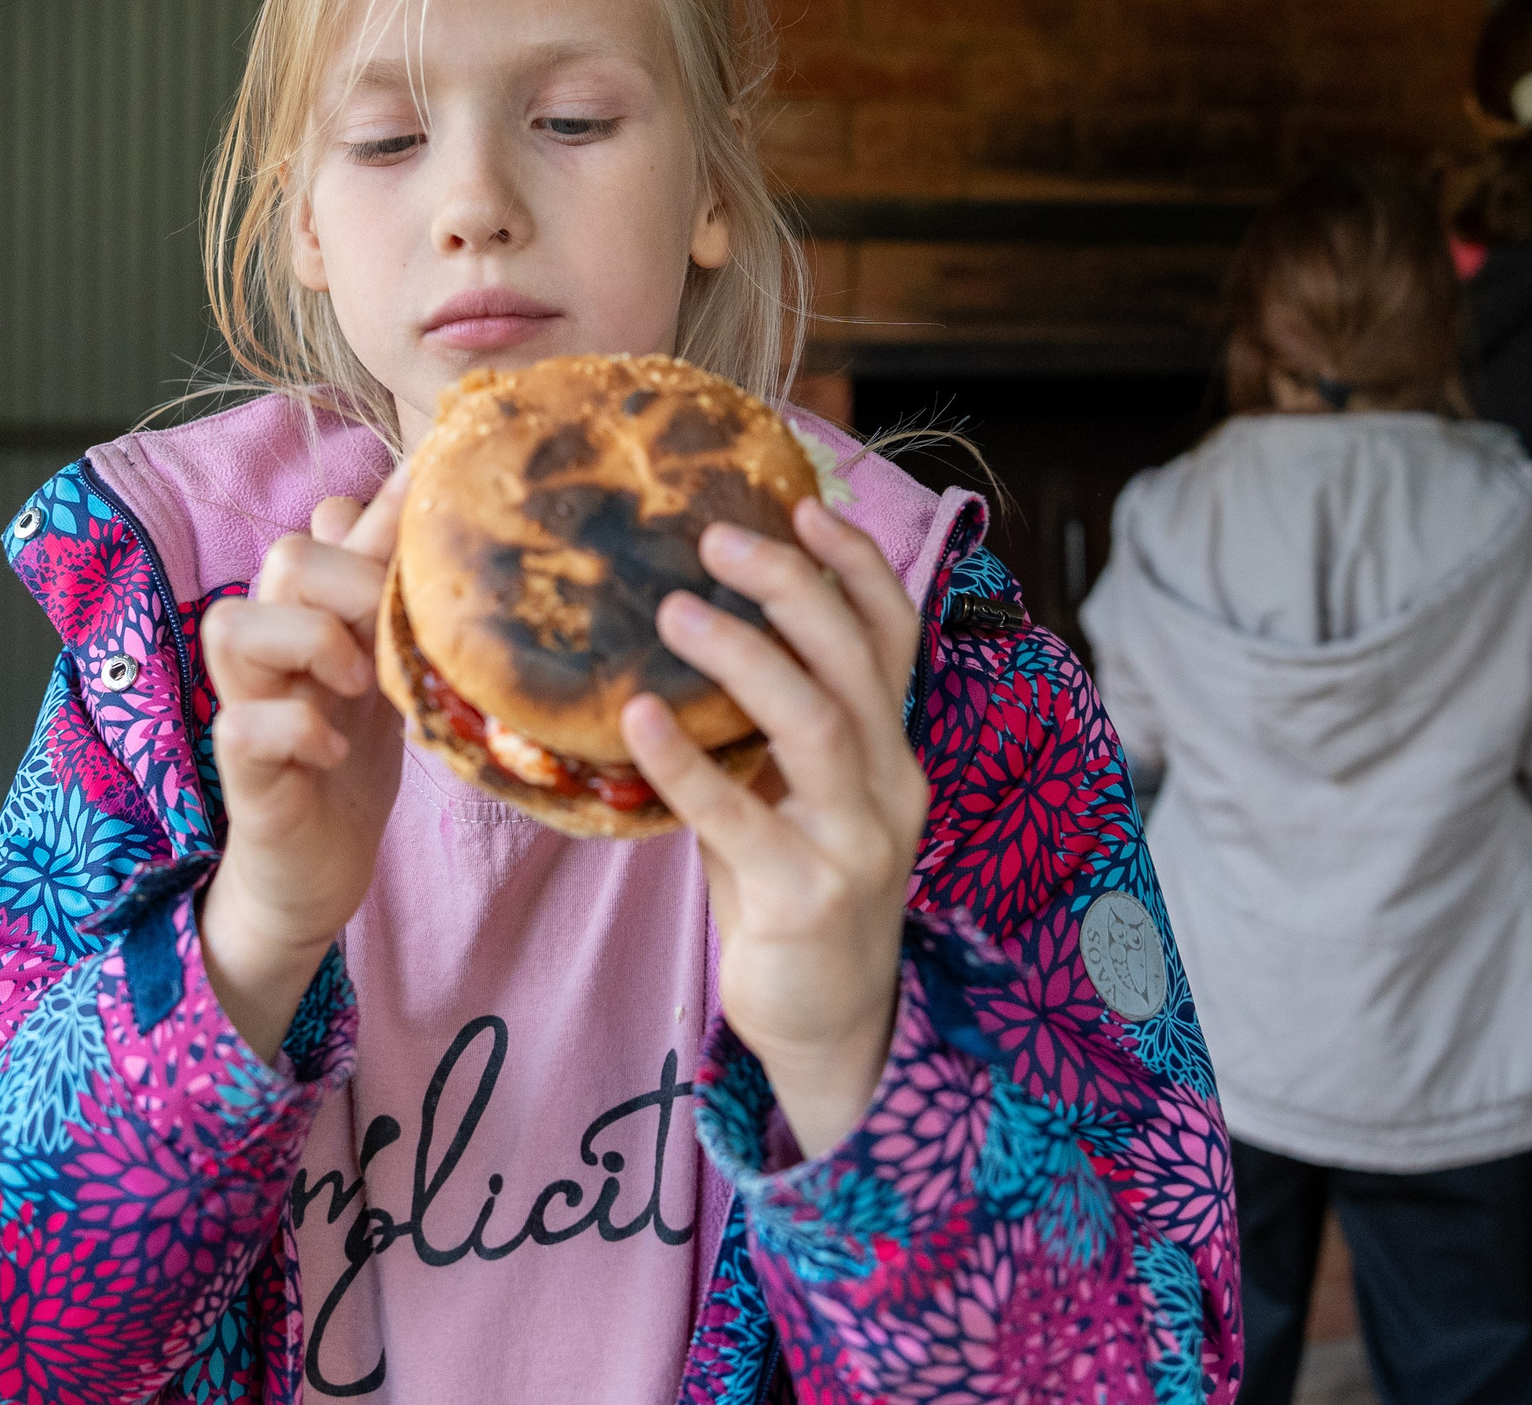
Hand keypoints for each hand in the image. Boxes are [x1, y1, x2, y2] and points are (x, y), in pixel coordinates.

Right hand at [197, 466, 408, 1058]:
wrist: (318, 869)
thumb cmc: (353, 758)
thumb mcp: (391, 669)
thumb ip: (399, 599)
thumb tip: (439, 516)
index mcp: (316, 613)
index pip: (330, 524)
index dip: (380, 509)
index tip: (435, 502)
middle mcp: (273, 644)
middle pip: (286, 556)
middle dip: (356, 586)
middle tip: (393, 645)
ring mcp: (248, 702)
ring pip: (233, 622)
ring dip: (312, 644)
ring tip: (358, 689)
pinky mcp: (241, 768)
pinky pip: (242, 723)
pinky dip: (297, 730)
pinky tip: (333, 754)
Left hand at [622, 499, 928, 1157]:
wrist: (830, 1025)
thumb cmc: (797, 893)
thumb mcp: (797, 798)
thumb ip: (768, 730)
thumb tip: (690, 634)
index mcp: (892, 750)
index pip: (891, 636)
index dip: (856, 566)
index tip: (804, 506)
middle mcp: (891, 784)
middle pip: (853, 661)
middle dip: (792, 587)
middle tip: (718, 536)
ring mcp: (857, 841)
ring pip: (815, 722)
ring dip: (745, 655)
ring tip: (675, 609)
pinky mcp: (808, 896)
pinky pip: (741, 817)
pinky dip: (688, 764)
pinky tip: (639, 721)